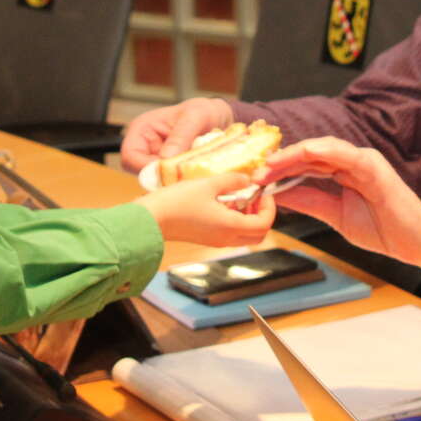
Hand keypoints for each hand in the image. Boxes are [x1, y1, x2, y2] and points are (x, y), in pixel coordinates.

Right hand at [119, 97, 233, 171]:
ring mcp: (156, 160)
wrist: (217, 118)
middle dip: (162, 176)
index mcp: (142, 130)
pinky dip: (181, 181)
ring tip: (193, 172)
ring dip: (174, 180)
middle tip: (184, 176)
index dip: (145, 168)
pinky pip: (170, 182)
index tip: (168, 171)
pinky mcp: (169, 170)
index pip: (129, 157)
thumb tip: (165, 159)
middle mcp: (145, 147)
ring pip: (156, 180)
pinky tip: (195, 175)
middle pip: (141, 173)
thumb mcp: (194, 117)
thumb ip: (180, 136)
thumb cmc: (202, 112)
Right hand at [139, 172, 275, 247]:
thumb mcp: (208, 184)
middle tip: (253, 196)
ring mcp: (216, 241)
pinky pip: (230, 234)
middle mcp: (226, 239)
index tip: (262, 191)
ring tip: (237, 196)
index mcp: (230, 226)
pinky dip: (235, 220)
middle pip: (258, 234)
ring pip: (245, 235)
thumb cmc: (177, 201)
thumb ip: (232, 180)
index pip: (264, 224)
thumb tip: (247, 179)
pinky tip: (222, 202)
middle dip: (261, 214)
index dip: (269, 207)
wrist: (150, 219)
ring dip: (248, 217)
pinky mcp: (206, 239)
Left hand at [257, 137, 420, 276]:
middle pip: (310, 154)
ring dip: (296, 154)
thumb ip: (308, 201)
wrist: (416, 243)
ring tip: (272, 163)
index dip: (280, 168)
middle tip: (256, 171)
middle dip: (281, 161)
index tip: (256, 178)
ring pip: (324, 150)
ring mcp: (364, 162)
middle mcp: (352, 162)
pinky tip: (306, 152)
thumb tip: (277, 194)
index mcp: (343, 172)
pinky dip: (326, 151)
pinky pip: (347, 155)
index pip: (305, 163)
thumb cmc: (384, 228)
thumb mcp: (335, 215)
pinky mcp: (375, 168)